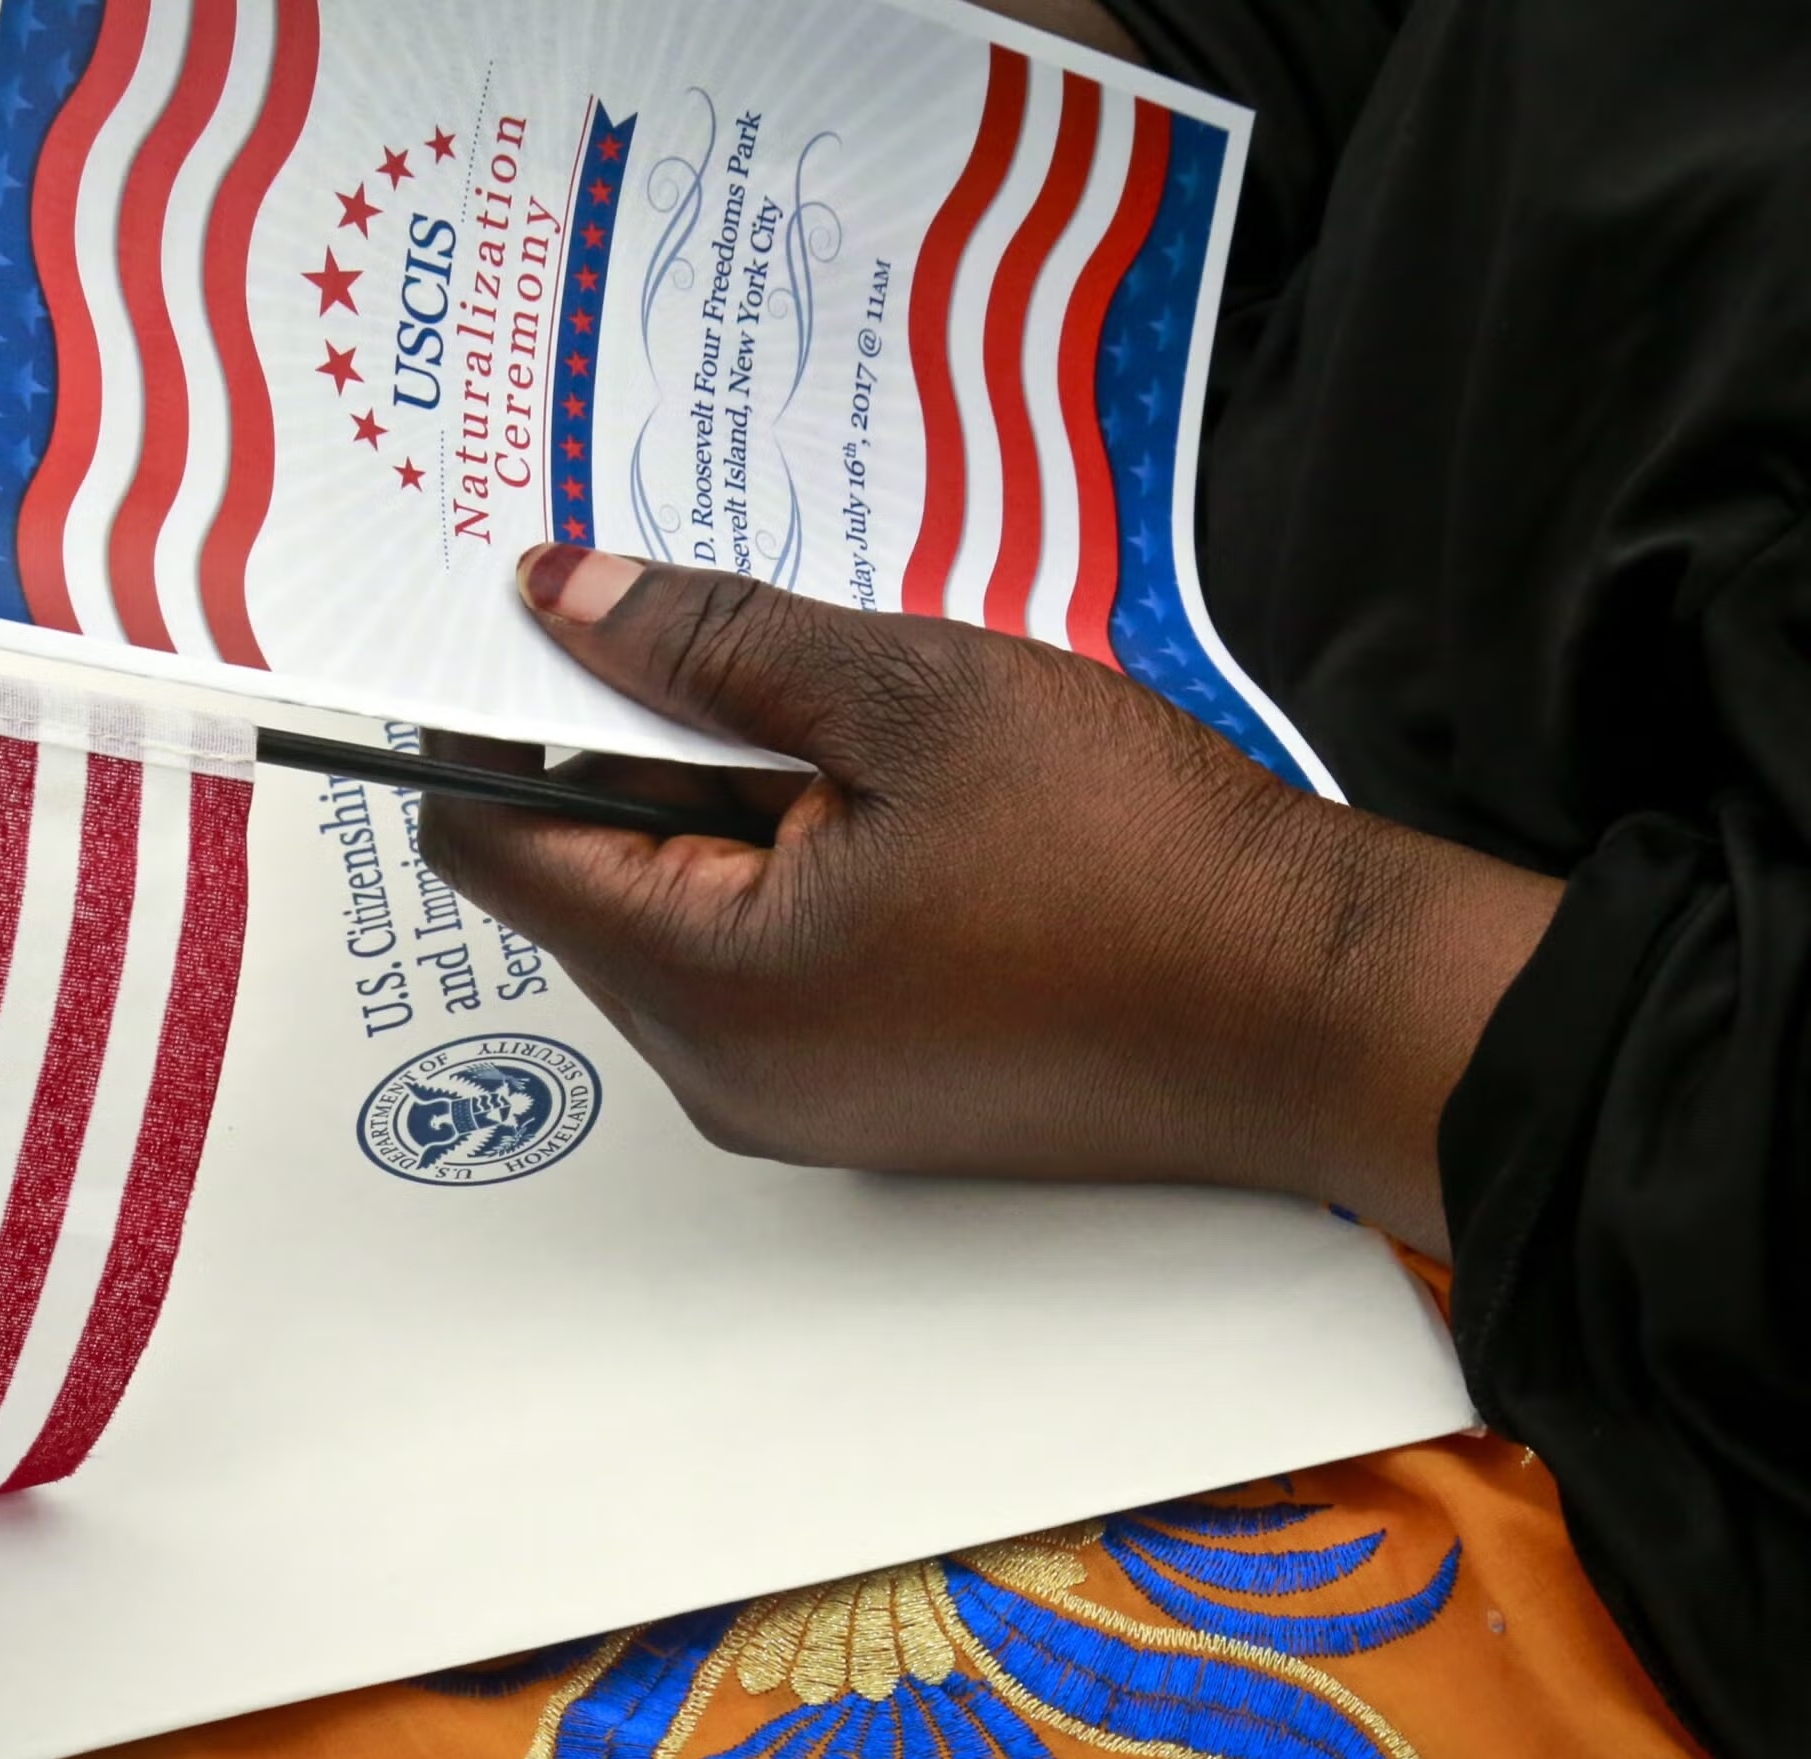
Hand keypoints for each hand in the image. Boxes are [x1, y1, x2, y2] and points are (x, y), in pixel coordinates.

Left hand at [419, 547, 1562, 1254]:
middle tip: (744, 653)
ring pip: (675, 920)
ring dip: (723, 811)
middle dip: (633, 756)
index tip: (541, 622)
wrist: (1318, 1012)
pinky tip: (900, 813)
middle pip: (582, 882)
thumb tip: (559, 599)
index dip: (494, 720)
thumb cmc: (1141, 855)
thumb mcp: (912, 696)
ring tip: (856, 736)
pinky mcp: (859, 1107)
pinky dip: (784, 875)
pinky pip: (757, 971)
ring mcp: (789, 1107)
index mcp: (707, 981)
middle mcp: (718, 1075)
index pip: (493, 843)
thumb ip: (709, 644)